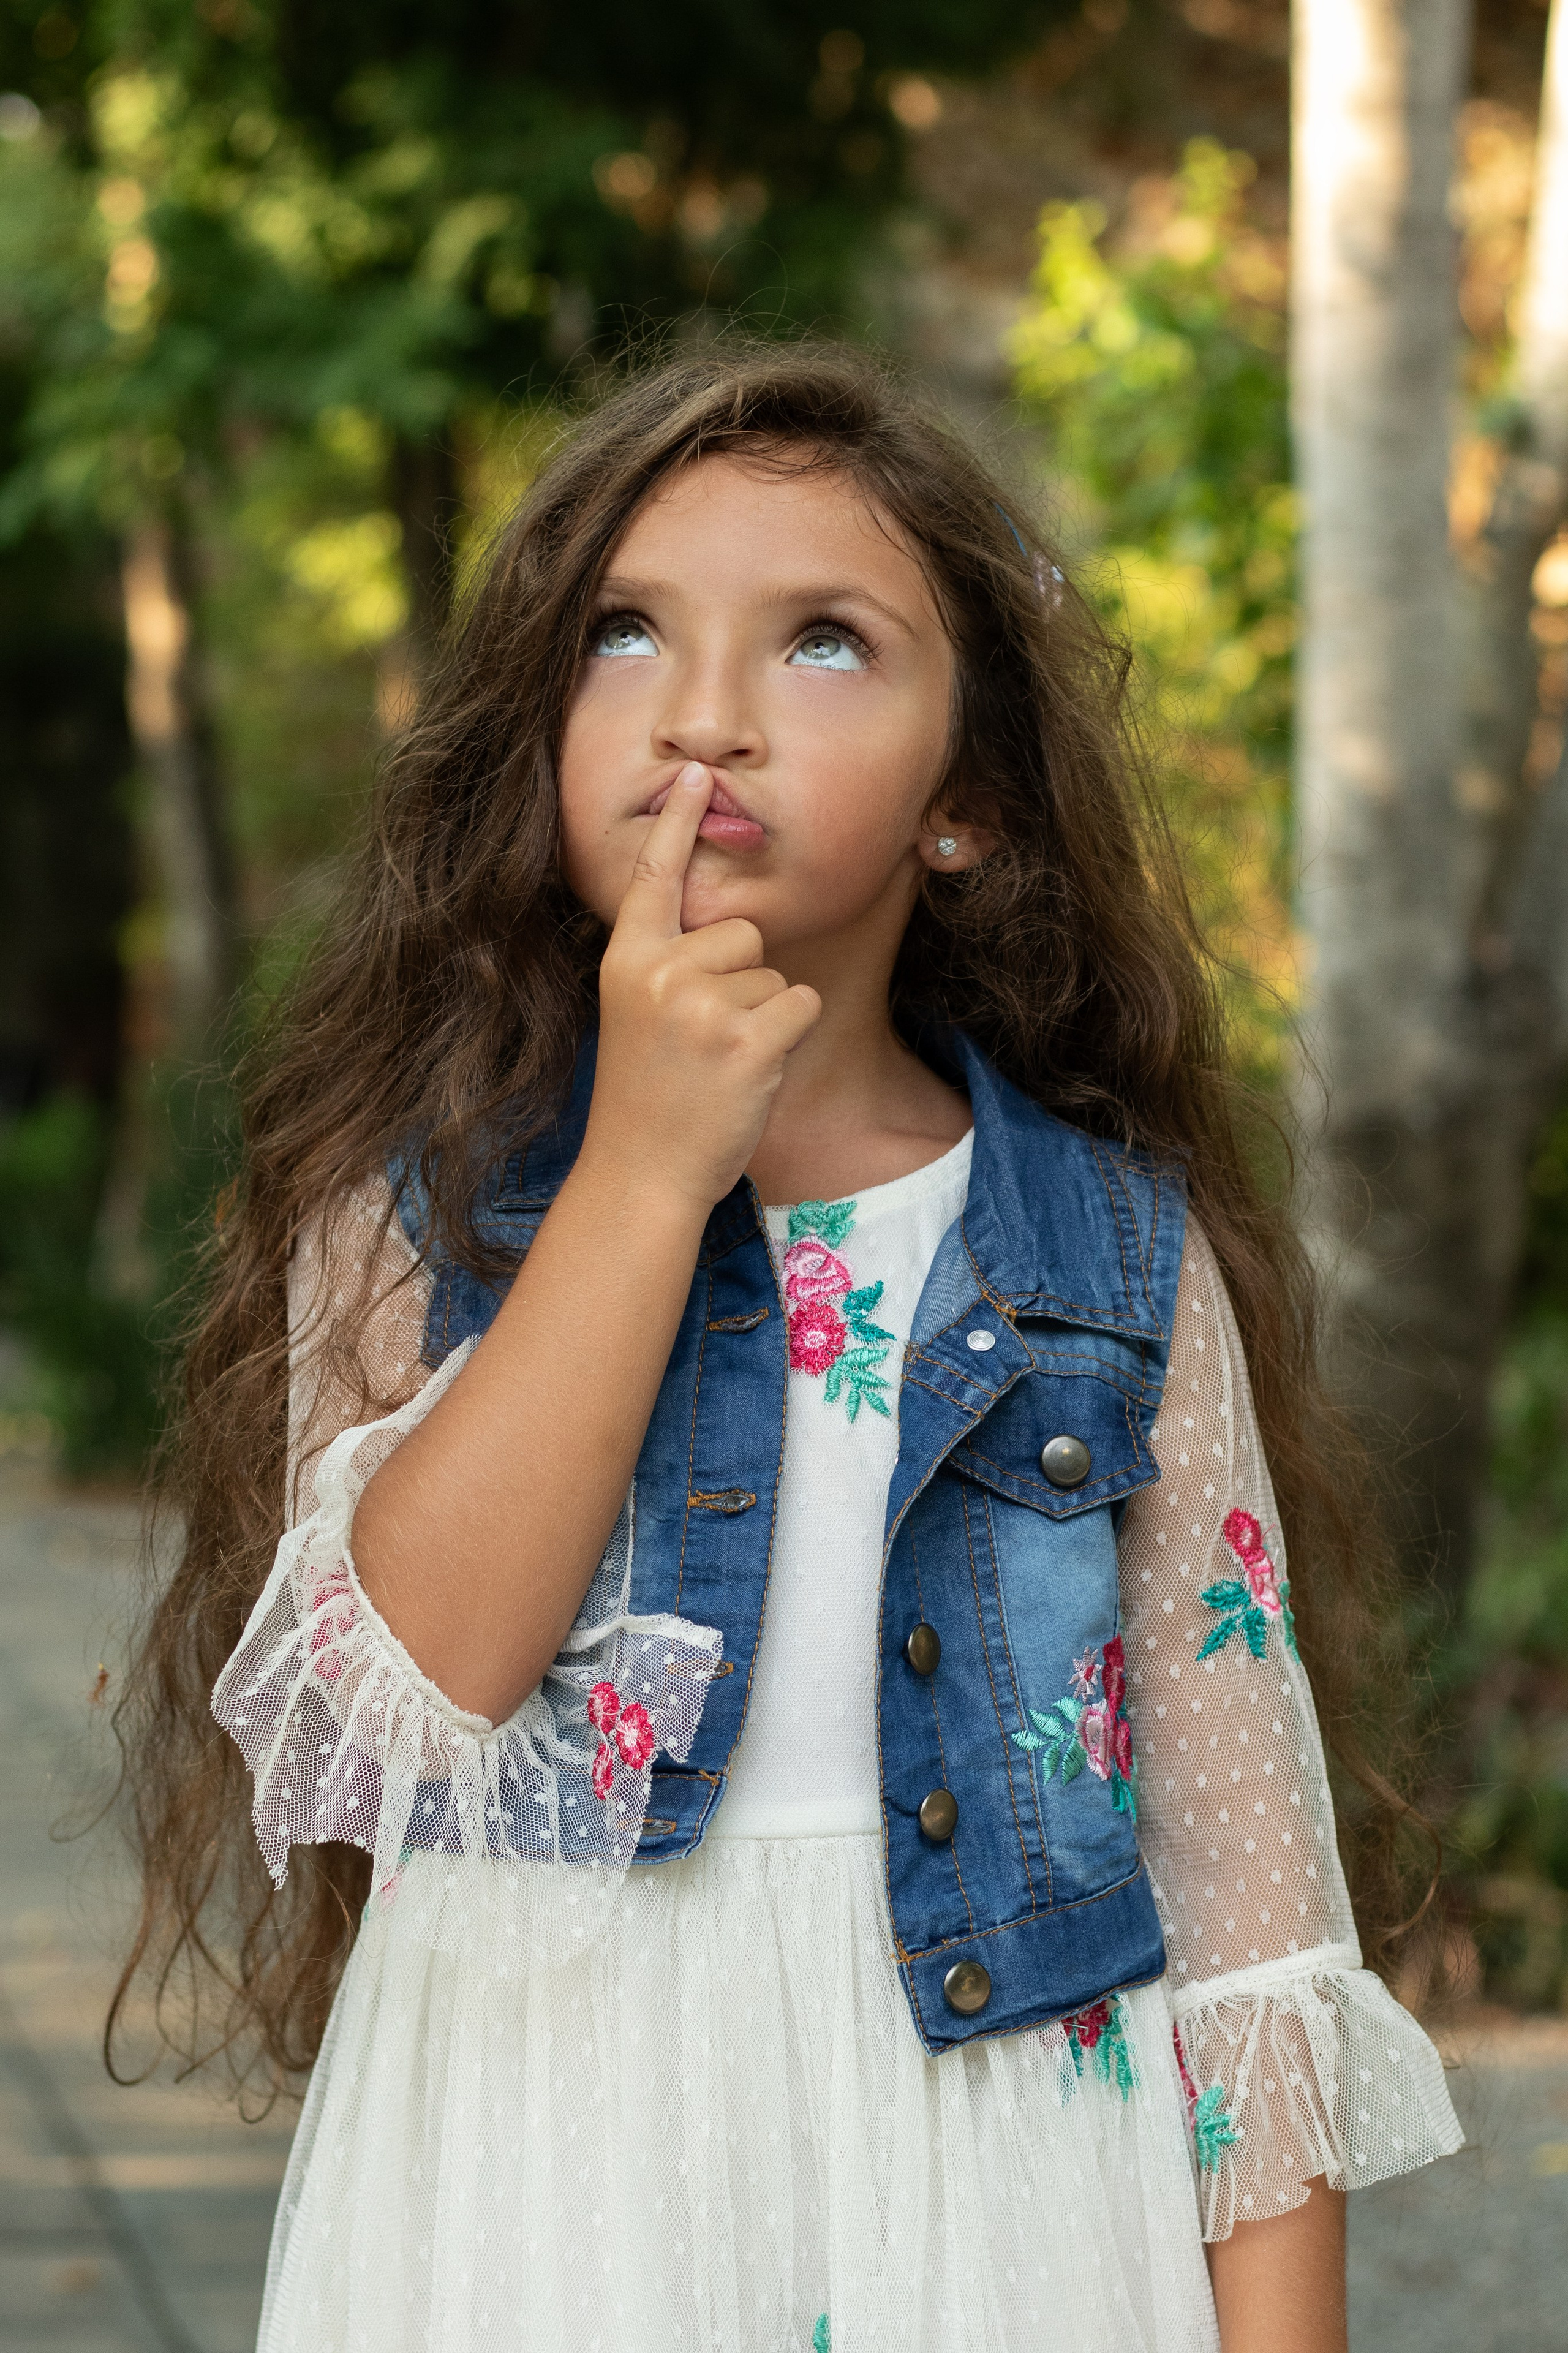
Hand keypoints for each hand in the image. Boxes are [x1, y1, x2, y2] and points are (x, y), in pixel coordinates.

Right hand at [584, 761, 821, 1207]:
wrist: (641, 1174)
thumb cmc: (648, 1097)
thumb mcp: (637, 1016)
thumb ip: (668, 966)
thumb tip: (729, 928)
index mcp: (627, 961)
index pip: (655, 877)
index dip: (676, 823)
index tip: (695, 774)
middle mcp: (662, 972)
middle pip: (741, 932)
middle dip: (741, 979)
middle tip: (704, 1039)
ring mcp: (704, 1004)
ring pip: (773, 974)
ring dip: (762, 1017)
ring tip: (719, 1062)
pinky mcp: (748, 1039)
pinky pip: (799, 1003)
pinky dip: (788, 1036)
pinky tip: (750, 1071)